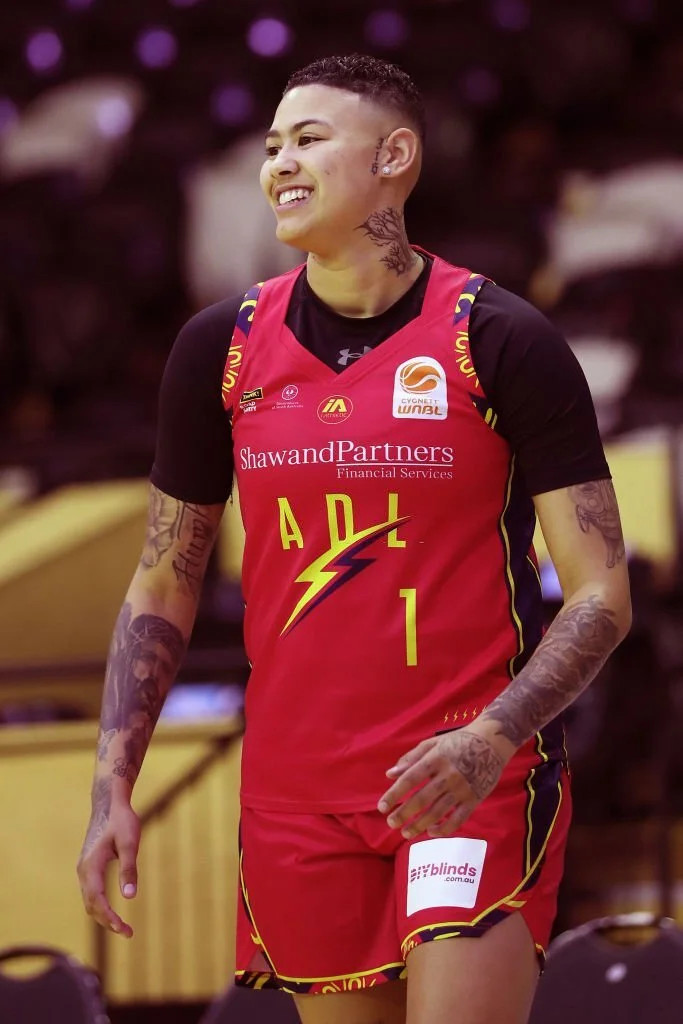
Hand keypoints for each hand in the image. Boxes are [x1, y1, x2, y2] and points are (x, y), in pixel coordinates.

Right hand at [77, 797, 140, 937]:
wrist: (109, 803)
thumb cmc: (122, 821)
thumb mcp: (129, 843)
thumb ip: (129, 869)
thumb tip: (129, 896)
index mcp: (91, 866)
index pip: (97, 899)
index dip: (109, 917)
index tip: (123, 929)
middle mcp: (83, 870)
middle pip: (91, 905)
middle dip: (107, 921)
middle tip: (128, 932)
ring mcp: (84, 869)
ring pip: (89, 900)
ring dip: (103, 916)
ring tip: (122, 927)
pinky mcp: (88, 867)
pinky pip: (91, 893)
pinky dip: (100, 906)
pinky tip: (112, 912)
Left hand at [377, 726, 508, 838]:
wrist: (492, 742)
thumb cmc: (458, 741)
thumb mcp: (433, 743)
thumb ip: (411, 758)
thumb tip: (389, 774)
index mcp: (435, 758)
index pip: (410, 779)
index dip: (394, 794)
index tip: (382, 807)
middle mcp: (448, 774)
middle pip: (422, 799)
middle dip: (404, 814)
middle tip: (391, 824)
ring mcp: (462, 788)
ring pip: (438, 812)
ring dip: (420, 825)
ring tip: (406, 833)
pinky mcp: (475, 799)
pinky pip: (458, 819)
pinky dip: (444, 829)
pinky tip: (431, 832)